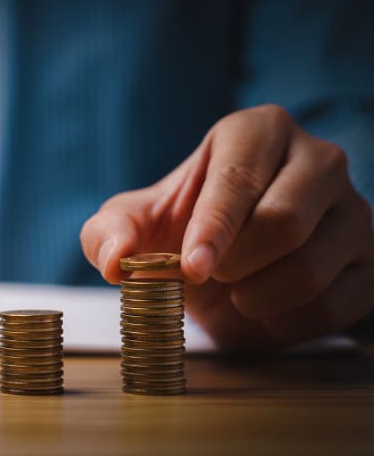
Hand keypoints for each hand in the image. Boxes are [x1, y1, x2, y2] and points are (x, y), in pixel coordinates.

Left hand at [81, 105, 373, 350]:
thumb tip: (115, 261)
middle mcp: (317, 159)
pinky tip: (264, 309)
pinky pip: (336, 304)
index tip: (192, 269)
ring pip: (312, 266)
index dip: (213, 228)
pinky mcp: (369, 260)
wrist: (224, 271)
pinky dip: (285, 322)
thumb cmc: (178, 233)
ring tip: (235, 292)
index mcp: (256, 132)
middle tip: (209, 277)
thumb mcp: (131, 226)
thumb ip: (108, 234)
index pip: (239, 175)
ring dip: (256, 298)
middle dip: (235, 264)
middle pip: (285, 220)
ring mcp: (353, 209)